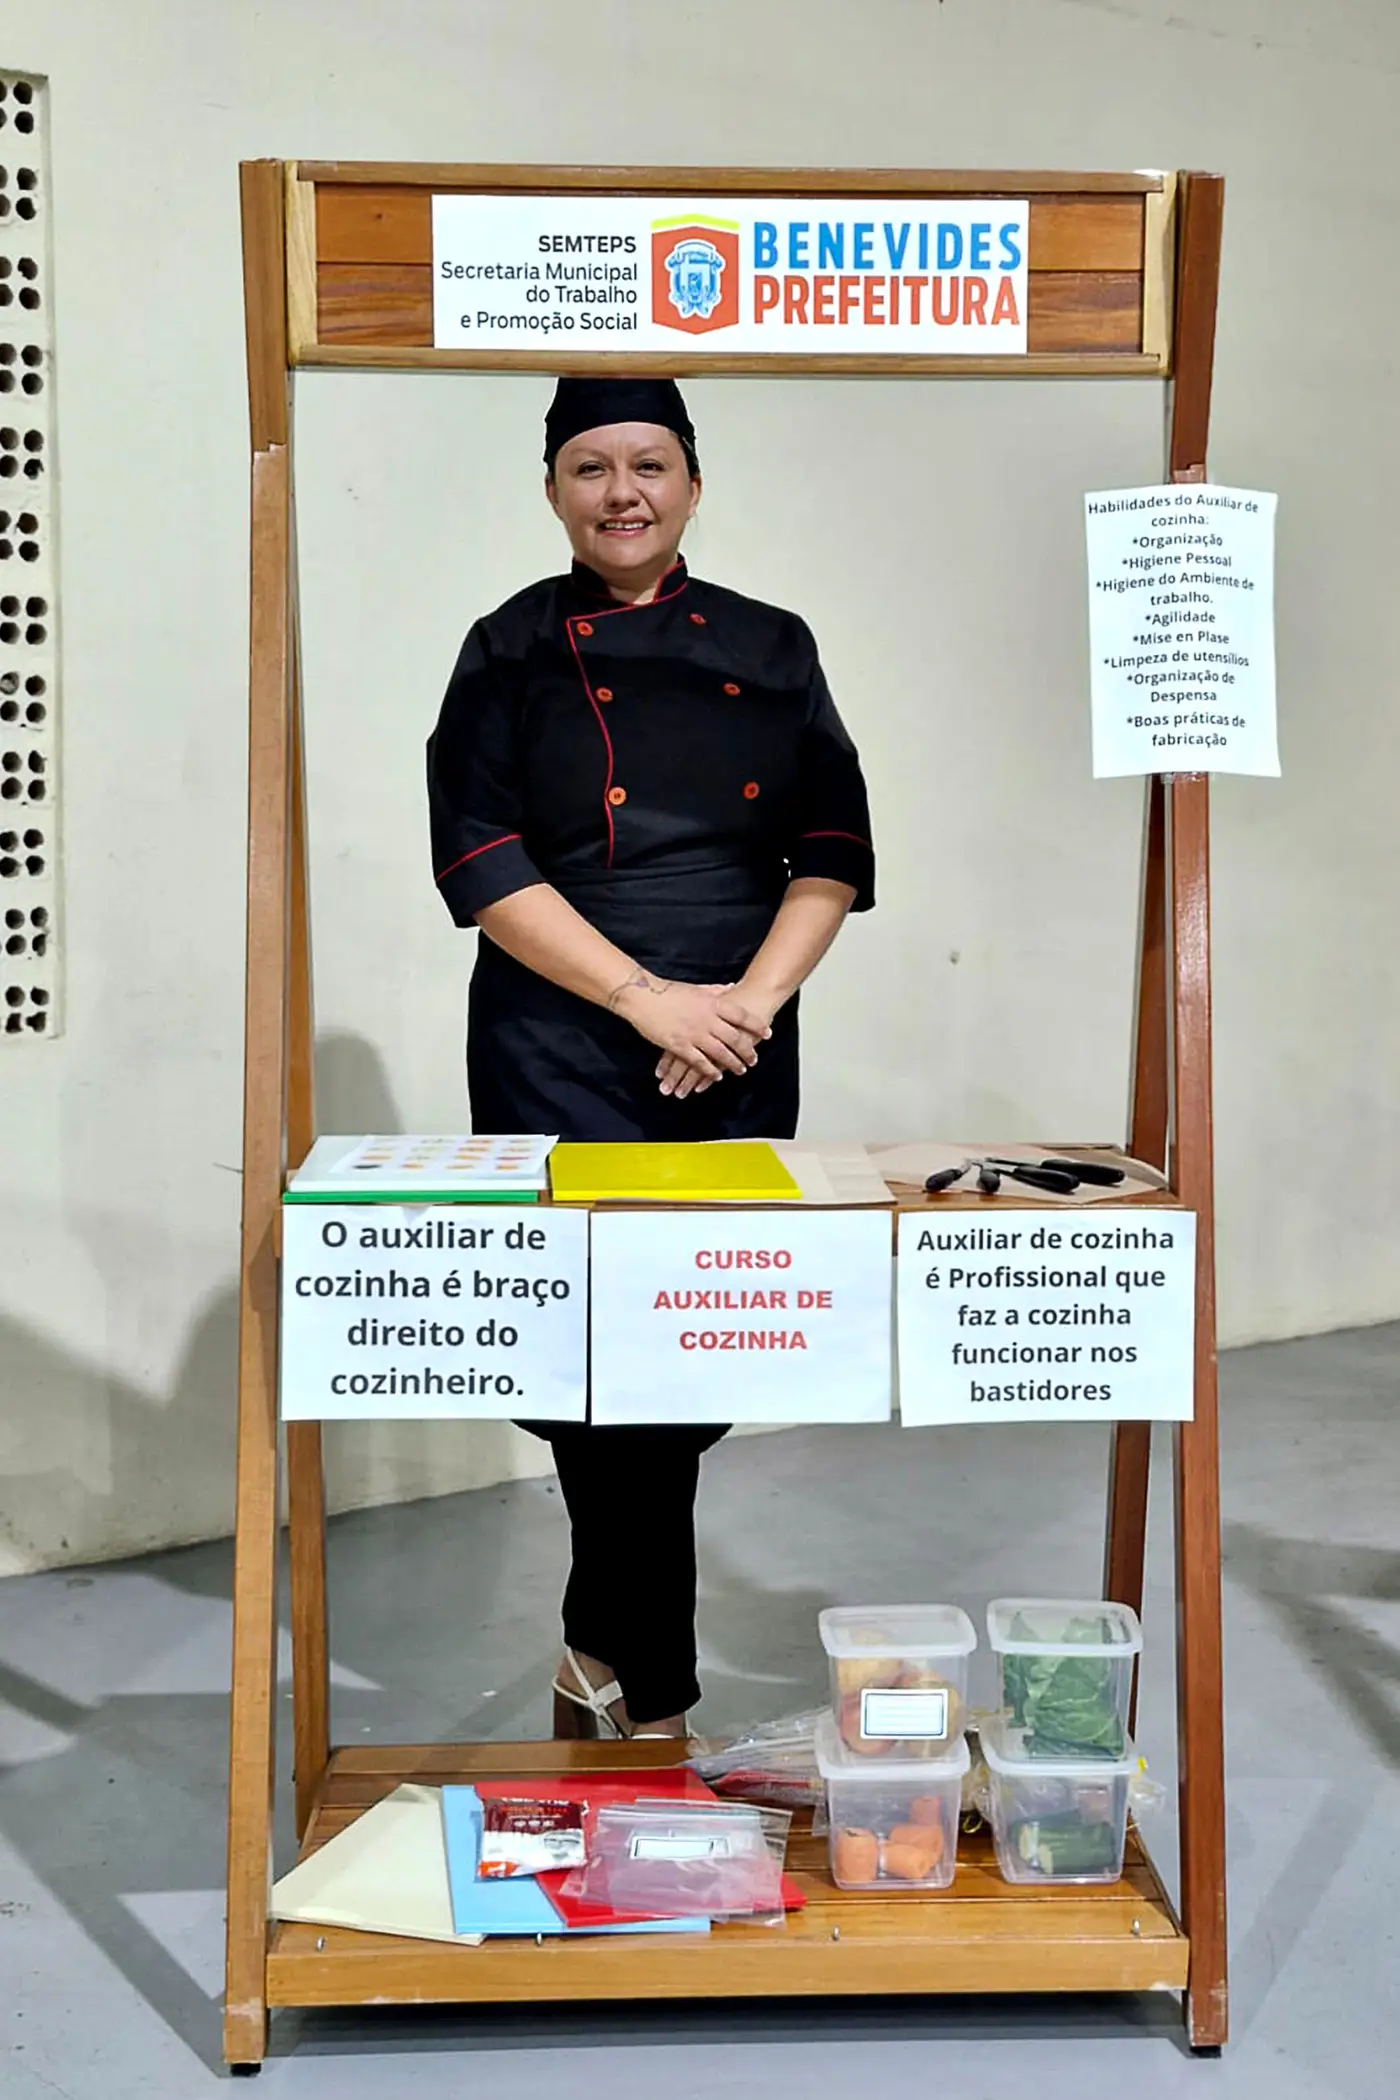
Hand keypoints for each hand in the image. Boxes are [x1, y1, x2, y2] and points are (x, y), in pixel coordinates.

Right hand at [615, 977, 767, 1084]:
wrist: (644, 997)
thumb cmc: (669, 990)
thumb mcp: (696, 988)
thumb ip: (715, 990)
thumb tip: (730, 987)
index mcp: (712, 1003)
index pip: (741, 1016)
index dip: (756, 1026)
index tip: (767, 1033)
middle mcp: (707, 1020)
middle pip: (734, 1038)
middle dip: (747, 1051)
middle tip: (754, 1059)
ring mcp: (694, 1034)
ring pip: (720, 1053)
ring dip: (732, 1063)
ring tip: (740, 1070)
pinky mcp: (680, 1046)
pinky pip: (700, 1062)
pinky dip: (710, 1071)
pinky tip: (717, 1076)